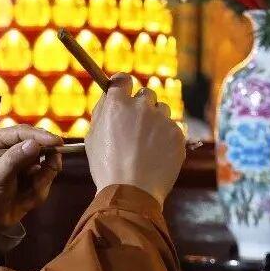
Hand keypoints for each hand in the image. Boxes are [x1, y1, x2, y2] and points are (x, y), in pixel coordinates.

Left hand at [0, 126, 62, 230]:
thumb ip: (14, 160)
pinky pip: (45, 177)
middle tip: (54, 164)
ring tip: (30, 192)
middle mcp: (11, 148)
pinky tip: (27, 199)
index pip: (21, 132)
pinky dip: (41, 188)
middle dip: (46, 157)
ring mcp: (23, 162)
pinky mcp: (31, 176)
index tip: (56, 142)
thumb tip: (34, 144)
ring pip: (45, 162)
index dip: (40, 136)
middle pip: (38, 144)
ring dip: (42, 178)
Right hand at [85, 74, 185, 206]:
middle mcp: (141, 107)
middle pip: (146, 93)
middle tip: (136, 124)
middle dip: (141, 105)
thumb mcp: (92, 138)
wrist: (132, 192)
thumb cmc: (107, 167)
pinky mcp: (177, 134)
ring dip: (155, 120)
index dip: (122, 84)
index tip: (123, 89)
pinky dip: (166, 138)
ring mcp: (162, 120)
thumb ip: (102, 113)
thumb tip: (108, 99)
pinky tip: (156, 154)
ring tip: (146, 143)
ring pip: (162, 110)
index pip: (123, 79)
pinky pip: (173, 129)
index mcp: (117, 105)